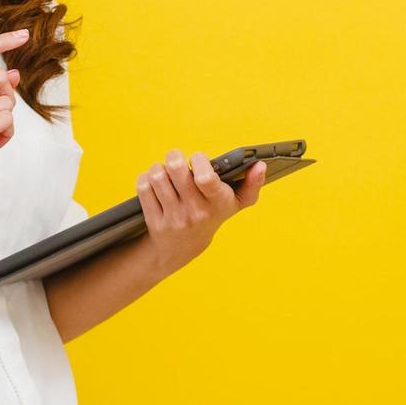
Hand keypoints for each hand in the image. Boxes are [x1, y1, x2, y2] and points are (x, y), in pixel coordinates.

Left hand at [135, 148, 265, 272]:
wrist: (183, 247)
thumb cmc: (212, 213)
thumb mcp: (235, 202)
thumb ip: (252, 183)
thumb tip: (261, 165)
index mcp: (219, 204)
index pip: (205, 178)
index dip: (198, 160)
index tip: (198, 159)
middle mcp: (196, 212)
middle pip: (175, 169)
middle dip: (174, 157)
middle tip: (176, 159)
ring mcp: (174, 218)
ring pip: (157, 176)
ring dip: (159, 168)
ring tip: (166, 172)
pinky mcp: (155, 221)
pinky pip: (144, 186)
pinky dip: (146, 178)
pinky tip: (155, 183)